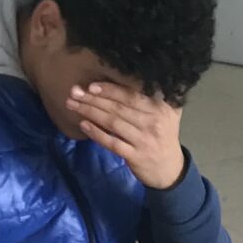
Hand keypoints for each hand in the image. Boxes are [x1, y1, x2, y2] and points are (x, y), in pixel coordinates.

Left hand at [70, 82, 186, 190]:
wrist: (170, 169)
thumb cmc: (163, 136)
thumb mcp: (168, 113)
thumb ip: (157, 95)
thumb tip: (135, 73)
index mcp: (161, 108)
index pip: (131, 96)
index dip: (110, 90)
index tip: (91, 86)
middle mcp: (153, 122)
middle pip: (118, 108)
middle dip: (94, 99)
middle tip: (74, 92)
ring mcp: (144, 140)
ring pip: (113, 123)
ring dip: (90, 113)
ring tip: (73, 105)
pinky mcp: (135, 156)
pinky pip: (112, 142)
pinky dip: (97, 133)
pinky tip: (84, 125)